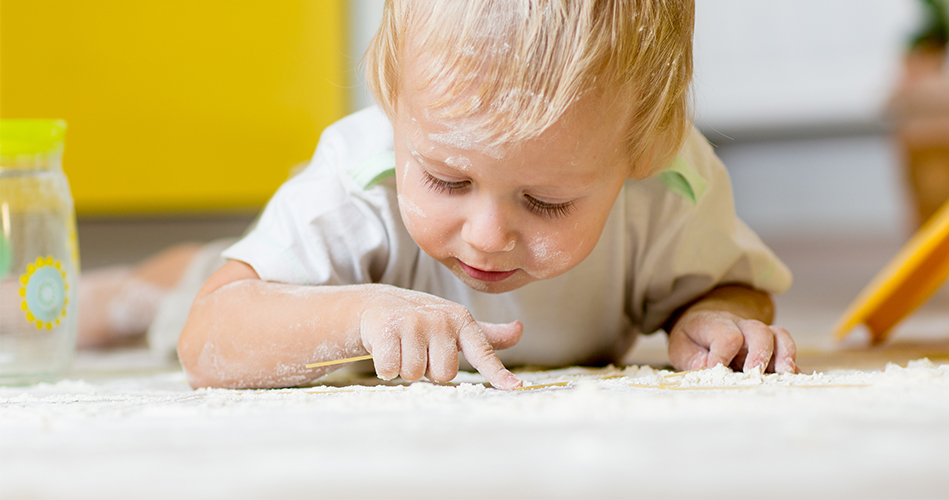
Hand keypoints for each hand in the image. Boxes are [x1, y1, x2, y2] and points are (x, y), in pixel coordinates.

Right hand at [359, 286, 522, 388]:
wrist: (378, 303)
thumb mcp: (455, 324)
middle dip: (429, 369)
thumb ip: (486, 335)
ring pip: (416, 375)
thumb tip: (519, 330)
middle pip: (445, 374)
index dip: (499, 372)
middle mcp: (441, 319)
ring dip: (406, 368)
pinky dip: (386, 367)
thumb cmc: (422, 320)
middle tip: (420, 350)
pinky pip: (391, 370)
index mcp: (461, 320)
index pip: (483, 352)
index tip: (515, 386)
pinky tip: (386, 348)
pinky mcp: (387, 329)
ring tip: (403, 347)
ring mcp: (413, 323)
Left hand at [667, 309, 797, 373]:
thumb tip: (704, 366)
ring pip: (779, 336)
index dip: (723, 354)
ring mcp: (758, 336)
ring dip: (785, 354)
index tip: (716, 370)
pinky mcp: (770, 347)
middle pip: (759, 331)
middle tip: (754, 373)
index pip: (726, 335)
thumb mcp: (680, 346)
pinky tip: (791, 380)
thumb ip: (690, 356)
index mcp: (716, 324)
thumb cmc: (693, 339)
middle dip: (760, 353)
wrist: (704, 325)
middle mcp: (741, 327)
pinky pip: (786, 351)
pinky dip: (792, 364)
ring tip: (785, 374)